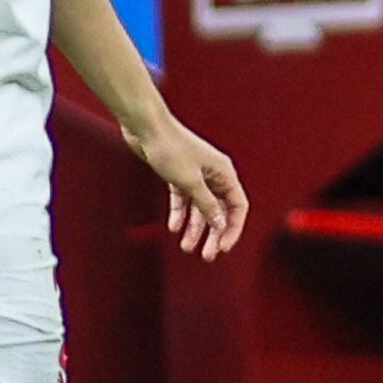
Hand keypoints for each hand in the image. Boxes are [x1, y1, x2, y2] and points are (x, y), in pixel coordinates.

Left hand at [129, 116, 248, 262]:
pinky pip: (183, 199)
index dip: (232, 229)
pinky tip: (174, 227)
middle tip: (207, 256)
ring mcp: (196, 174)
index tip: (223, 248)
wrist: (145, 126)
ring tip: (186, 247)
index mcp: (224, 173)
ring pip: (200, 207)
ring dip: (195, 228)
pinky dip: (180, 213)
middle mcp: (213, 174)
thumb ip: (207, 205)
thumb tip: (220, 224)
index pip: (237, 207)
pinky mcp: (178, 174)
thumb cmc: (170, 148)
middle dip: (213, 234)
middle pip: (219, 210)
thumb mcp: (190, 182)